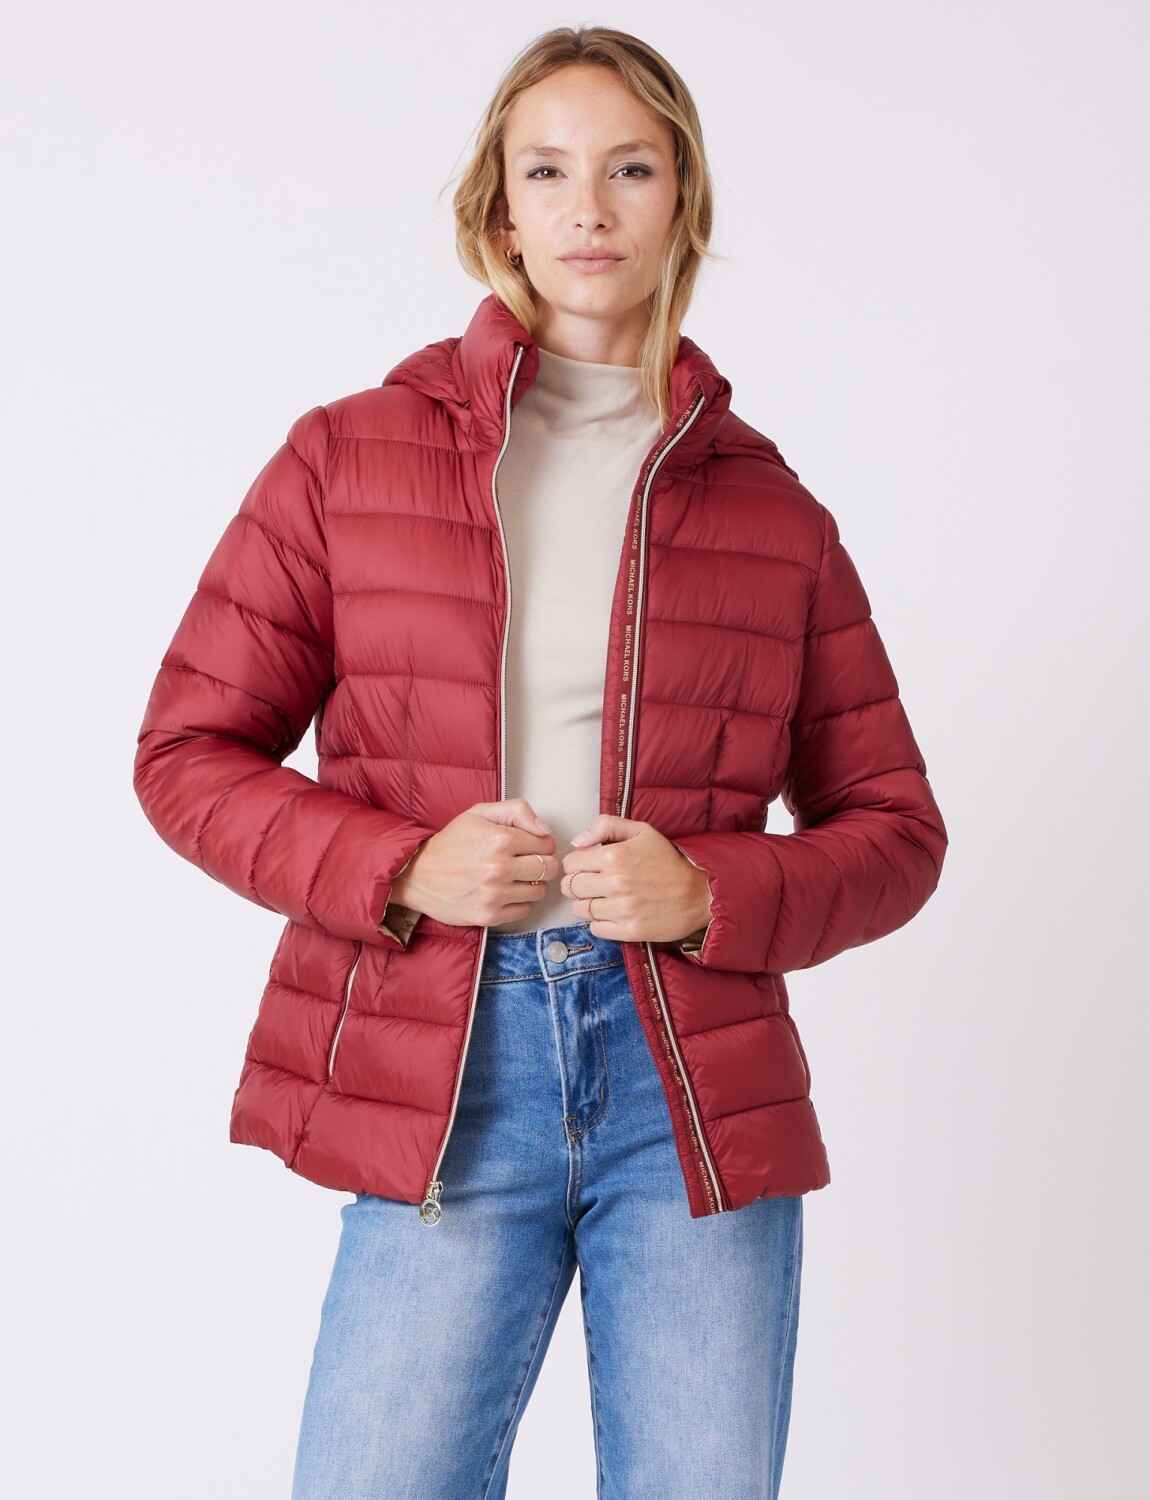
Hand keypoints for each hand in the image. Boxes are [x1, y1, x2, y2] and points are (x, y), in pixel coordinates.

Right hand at [389, 799, 558, 927]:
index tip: (530, 846)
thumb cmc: (450, 842)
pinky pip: (524, 911)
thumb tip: (545, 829)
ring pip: (539, 891)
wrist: (416, 874)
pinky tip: (504, 893)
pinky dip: (519, 903)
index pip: (547, 844)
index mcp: (500, 839)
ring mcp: (494, 895)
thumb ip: (517, 811)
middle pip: (548, 869)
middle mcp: (499, 868)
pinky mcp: (489, 916)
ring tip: (513, 878)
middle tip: (526, 863)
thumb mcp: (479, 813)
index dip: (541, 844)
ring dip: (531, 885)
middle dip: (542, 864)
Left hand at [560, 815, 712, 942]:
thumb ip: (606, 826)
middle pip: (570, 888)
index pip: (570, 864)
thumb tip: (577, 841)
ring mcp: (622, 909)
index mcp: (614, 856)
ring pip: (580, 910)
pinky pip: (595, 929)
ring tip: (605, 899)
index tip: (587, 867)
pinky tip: (614, 913)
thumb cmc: (670, 862)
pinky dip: (600, 923)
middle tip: (594, 884)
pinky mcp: (630, 930)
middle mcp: (615, 883)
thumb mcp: (642, 832)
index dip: (577, 865)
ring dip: (588, 905)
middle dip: (578, 885)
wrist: (700, 893)